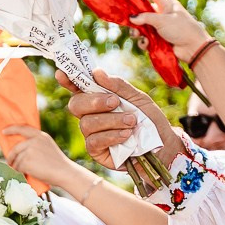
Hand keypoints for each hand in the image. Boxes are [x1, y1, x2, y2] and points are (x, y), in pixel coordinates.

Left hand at [0, 126, 89, 195]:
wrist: (64, 172)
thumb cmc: (57, 163)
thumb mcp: (48, 146)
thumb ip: (36, 143)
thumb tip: (19, 148)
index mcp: (40, 136)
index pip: (23, 128)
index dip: (12, 129)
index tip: (4, 131)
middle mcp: (34, 141)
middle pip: (15, 148)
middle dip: (11, 156)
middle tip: (9, 162)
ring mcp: (29, 150)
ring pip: (16, 159)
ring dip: (17, 166)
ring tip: (25, 171)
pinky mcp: (26, 161)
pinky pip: (18, 167)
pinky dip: (20, 171)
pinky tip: (27, 173)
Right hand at [67, 69, 184, 169]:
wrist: (162, 144)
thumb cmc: (148, 119)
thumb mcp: (137, 97)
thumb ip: (118, 85)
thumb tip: (97, 72)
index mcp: (97, 99)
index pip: (77, 88)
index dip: (68, 80)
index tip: (61, 74)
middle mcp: (90, 115)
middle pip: (75, 105)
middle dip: (94, 101)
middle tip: (115, 102)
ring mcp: (91, 134)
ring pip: (86, 124)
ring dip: (111, 120)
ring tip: (131, 121)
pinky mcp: (96, 151)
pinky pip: (94, 141)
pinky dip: (111, 135)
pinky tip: (126, 135)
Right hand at [125, 0, 214, 57]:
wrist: (194, 48)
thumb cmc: (181, 29)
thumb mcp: (163, 21)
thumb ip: (146, 18)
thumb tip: (132, 18)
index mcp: (165, 3)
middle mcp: (162, 12)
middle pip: (142, 9)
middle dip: (133, 15)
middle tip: (125, 17)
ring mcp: (160, 25)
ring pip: (141, 25)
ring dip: (137, 31)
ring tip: (137, 35)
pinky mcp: (159, 37)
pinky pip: (146, 37)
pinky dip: (144, 41)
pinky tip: (146, 44)